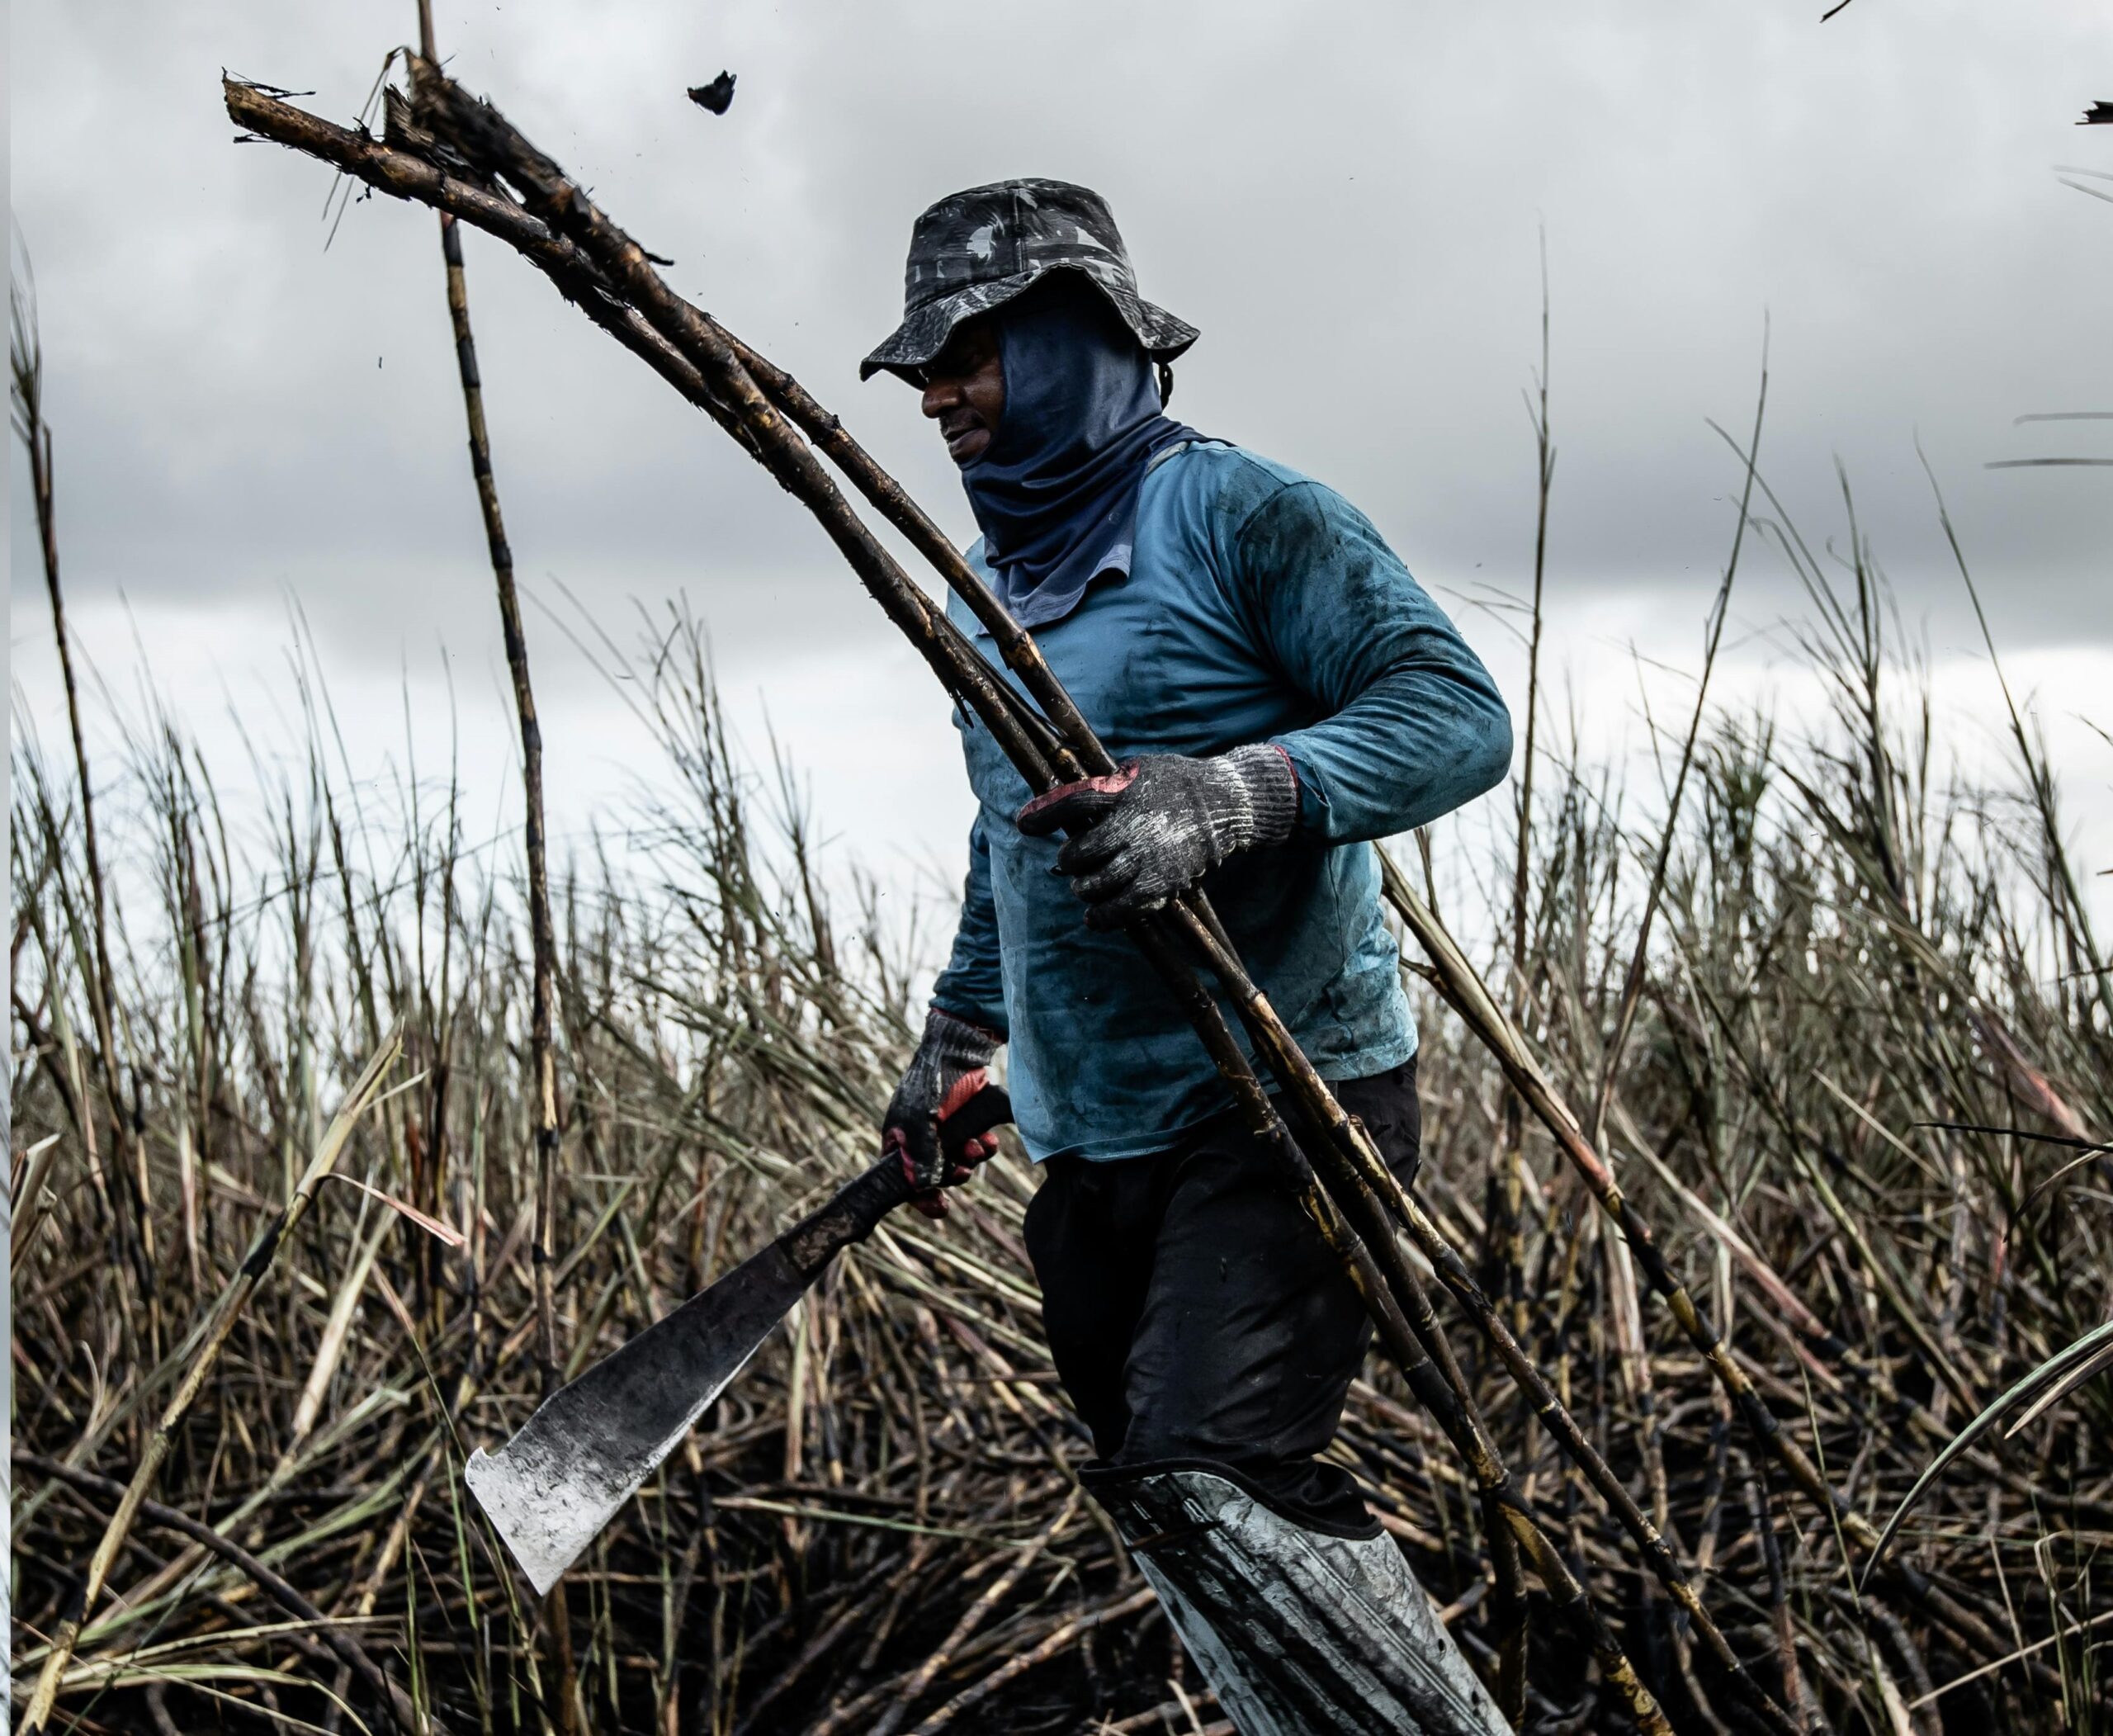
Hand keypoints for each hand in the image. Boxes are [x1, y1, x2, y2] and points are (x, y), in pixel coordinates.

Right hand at [884, 1007, 1005, 1218]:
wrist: (955, 1052)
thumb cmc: (928, 1086)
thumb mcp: (919, 1123)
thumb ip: (920, 1156)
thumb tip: (923, 1188)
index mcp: (899, 1140)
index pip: (905, 1180)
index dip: (922, 1198)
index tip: (942, 1207)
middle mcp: (921, 1138)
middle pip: (937, 1174)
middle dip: (954, 1174)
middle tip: (965, 1171)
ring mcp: (945, 1130)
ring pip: (960, 1160)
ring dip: (972, 1158)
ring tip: (980, 1146)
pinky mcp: (967, 1120)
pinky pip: (977, 1144)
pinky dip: (984, 1146)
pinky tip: (989, 1139)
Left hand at [1014, 745, 1298, 929]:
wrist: (1226, 804)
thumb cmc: (1175, 783)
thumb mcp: (1138, 769)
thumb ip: (1104, 784)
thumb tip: (1062, 799)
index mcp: (1123, 794)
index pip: (1072, 805)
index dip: (1042, 816)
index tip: (1024, 825)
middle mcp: (1133, 828)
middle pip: (1078, 853)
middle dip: (1069, 860)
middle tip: (1072, 861)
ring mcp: (1147, 858)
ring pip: (1096, 885)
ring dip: (1083, 888)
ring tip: (1085, 885)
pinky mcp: (1163, 884)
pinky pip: (1123, 909)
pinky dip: (1103, 916)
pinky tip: (1094, 915)